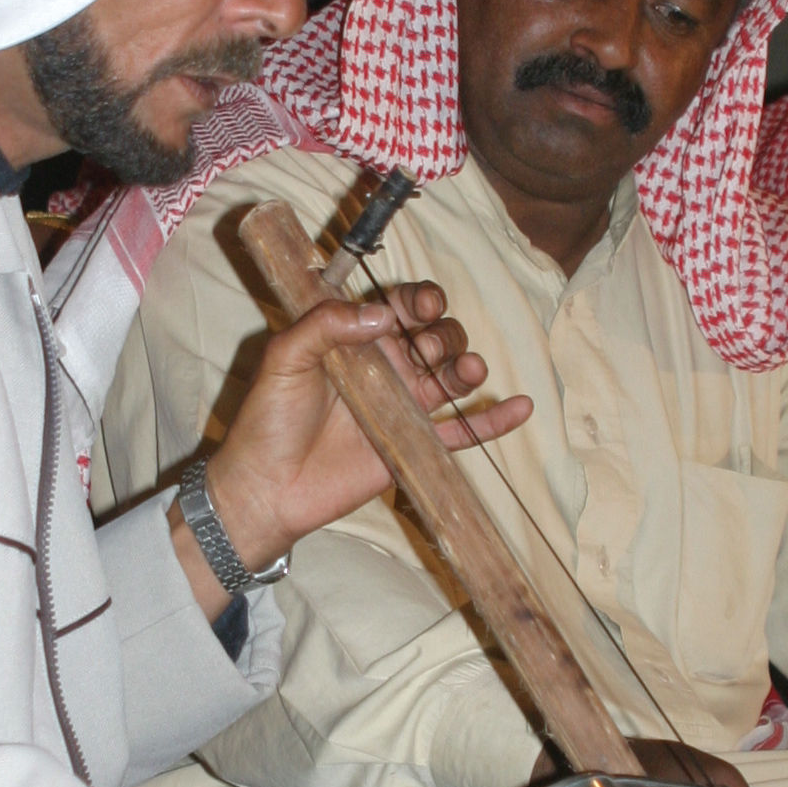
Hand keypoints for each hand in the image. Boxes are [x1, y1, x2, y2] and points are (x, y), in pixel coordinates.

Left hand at [170, 282, 531, 613]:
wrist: (266, 487)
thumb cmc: (267, 420)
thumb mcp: (284, 358)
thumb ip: (326, 325)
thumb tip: (382, 314)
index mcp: (355, 341)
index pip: (399, 308)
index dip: (418, 299)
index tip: (424, 304)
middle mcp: (385, 369)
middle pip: (434, 338)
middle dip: (443, 334)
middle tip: (429, 348)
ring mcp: (402, 407)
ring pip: (450, 378)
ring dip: (468, 367)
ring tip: (470, 371)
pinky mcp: (412, 445)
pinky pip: (460, 433)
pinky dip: (492, 422)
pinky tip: (521, 408)